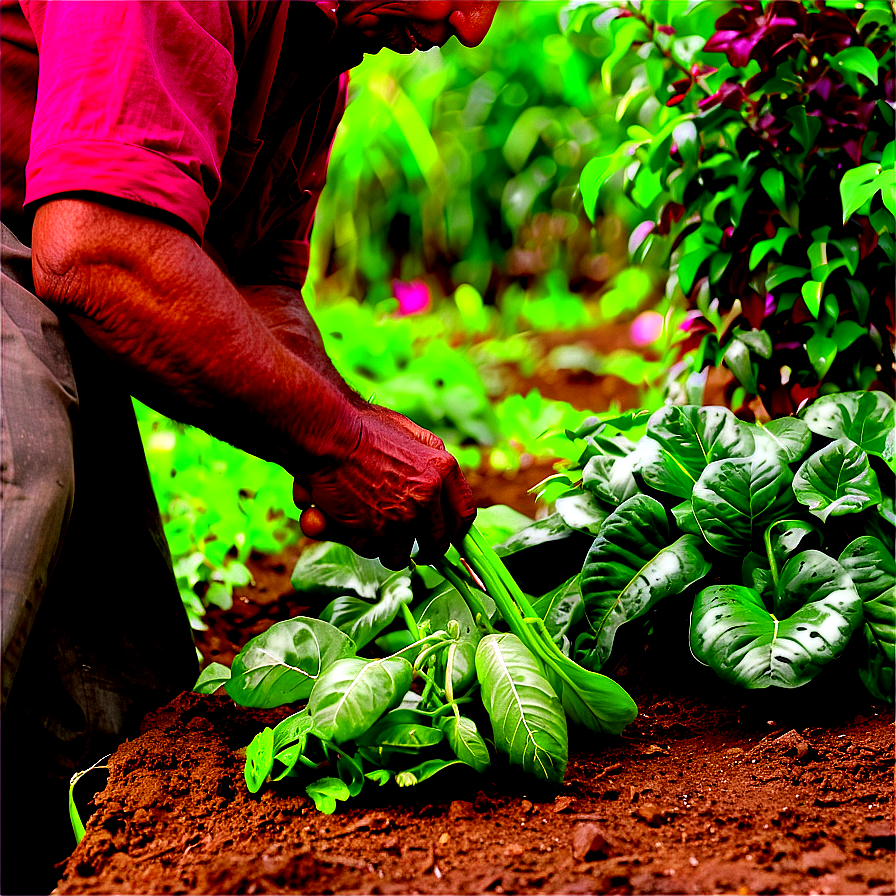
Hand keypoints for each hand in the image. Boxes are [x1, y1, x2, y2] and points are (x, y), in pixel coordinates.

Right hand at [293, 405, 475, 568]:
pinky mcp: (380, 530)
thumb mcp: (408, 431)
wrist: (329, 432)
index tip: (443, 539)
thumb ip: (427, 455)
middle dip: (424, 550)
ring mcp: (406, 514)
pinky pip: (373, 551)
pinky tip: (349, 522)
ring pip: (402, 554)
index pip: (464, 514)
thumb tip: (437, 477)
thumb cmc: (360, 426)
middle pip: (438, 542)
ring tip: (369, 529)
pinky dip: (360, 542)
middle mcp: (430, 493)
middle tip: (411, 550)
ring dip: (386, 548)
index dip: (453, 532)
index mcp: (443, 467)